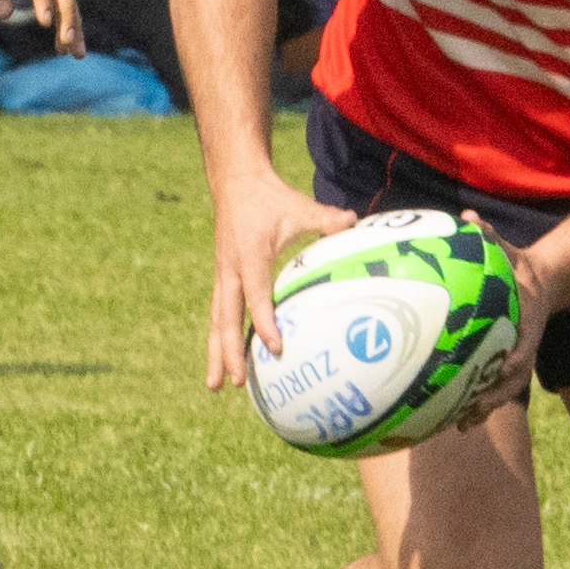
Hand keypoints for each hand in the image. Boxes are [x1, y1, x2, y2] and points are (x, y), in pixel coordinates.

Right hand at [208, 172, 355, 389]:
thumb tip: (354, 222)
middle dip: (230, 352)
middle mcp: (231, 270)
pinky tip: (222, 362)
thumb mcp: (299, 206)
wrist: (235, 182)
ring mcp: (223, 275)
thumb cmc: (270, 198)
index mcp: (251, 256)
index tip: (275, 348)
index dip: (264, 322)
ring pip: (217, 320)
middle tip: (238, 383)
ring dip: (216, 353)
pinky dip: (219, 338)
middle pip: (226, 318)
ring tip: (215, 386)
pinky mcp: (222, 277)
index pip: (256, 296)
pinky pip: (219, 313)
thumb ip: (326, 218)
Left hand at [455, 216, 560, 429]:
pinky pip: (491, 387)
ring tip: (462, 425)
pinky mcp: (502, 364)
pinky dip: (477, 405)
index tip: (503, 368)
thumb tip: (469, 218)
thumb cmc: (518, 266)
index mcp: (526, 322)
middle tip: (475, 408)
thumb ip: (490, 236)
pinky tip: (455, 422)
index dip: (516, 358)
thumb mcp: (508, 250)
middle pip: (514, 378)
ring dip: (485, 408)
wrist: (540, 283)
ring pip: (503, 390)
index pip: (525, 344)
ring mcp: (514, 358)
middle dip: (496, 395)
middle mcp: (522, 345)